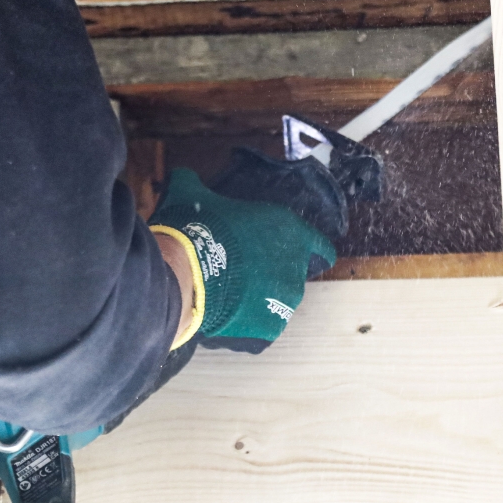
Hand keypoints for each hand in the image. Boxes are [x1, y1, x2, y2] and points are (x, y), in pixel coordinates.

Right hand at [149, 168, 334, 353]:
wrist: (184, 274)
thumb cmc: (195, 230)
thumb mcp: (192, 195)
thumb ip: (194, 183)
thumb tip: (183, 176)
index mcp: (289, 230)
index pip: (320, 247)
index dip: (309, 251)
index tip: (295, 255)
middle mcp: (295, 266)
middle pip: (293, 274)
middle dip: (272, 274)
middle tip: (242, 272)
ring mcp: (284, 300)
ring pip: (278, 302)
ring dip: (260, 300)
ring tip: (231, 295)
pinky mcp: (270, 326)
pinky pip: (262, 326)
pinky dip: (248, 323)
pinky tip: (226, 313)